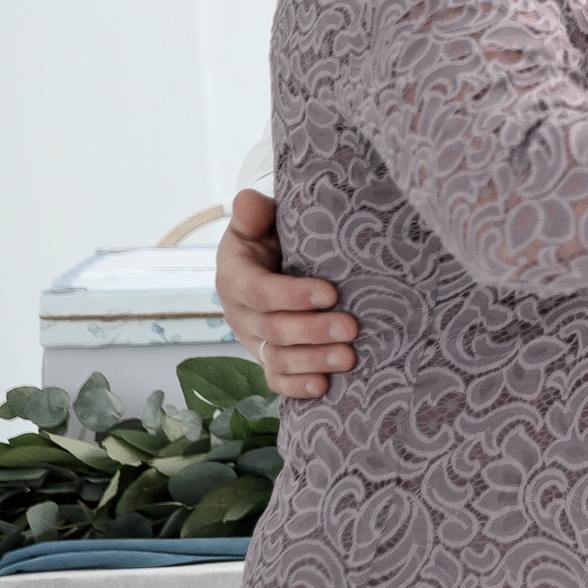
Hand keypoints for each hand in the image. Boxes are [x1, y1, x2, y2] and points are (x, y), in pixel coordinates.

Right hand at [214, 189, 357, 399]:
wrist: (272, 262)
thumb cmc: (272, 237)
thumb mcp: (261, 221)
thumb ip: (254, 214)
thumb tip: (247, 200)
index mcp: (235, 277)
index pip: (259, 291)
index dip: (293, 295)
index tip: (331, 293)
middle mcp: (240, 313)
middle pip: (273, 329)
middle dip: (314, 330)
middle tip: (353, 328)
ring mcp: (253, 340)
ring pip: (277, 358)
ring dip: (313, 361)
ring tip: (349, 358)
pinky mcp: (268, 358)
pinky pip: (276, 380)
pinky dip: (297, 387)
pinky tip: (324, 388)